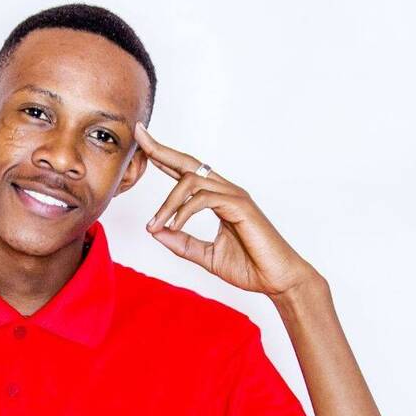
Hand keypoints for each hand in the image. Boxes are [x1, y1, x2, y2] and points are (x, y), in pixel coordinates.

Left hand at [133, 121, 319, 296]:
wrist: (277, 280)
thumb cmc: (248, 267)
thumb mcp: (205, 256)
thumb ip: (182, 244)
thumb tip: (156, 233)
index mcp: (218, 199)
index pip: (186, 173)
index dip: (164, 158)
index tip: (143, 146)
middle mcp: (226, 191)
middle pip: (188, 163)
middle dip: (161, 150)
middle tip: (139, 135)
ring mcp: (234, 196)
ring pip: (191, 181)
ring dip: (167, 203)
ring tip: (155, 224)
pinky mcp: (241, 206)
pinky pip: (204, 199)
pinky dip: (184, 211)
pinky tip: (174, 226)